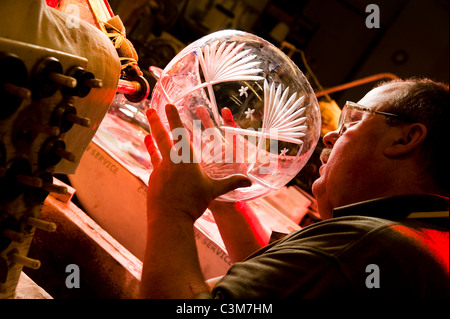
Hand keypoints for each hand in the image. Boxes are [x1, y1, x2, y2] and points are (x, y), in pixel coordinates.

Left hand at [144, 104, 251, 221]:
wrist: (170, 218)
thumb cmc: (193, 203)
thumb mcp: (214, 191)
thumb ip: (231, 183)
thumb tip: (249, 181)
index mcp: (186, 159)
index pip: (180, 133)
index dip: (174, 117)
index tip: (168, 105)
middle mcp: (171, 160)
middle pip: (161, 136)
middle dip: (156, 121)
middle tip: (149, 109)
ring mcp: (160, 169)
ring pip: (155, 148)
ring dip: (151, 136)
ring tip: (147, 130)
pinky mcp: (153, 178)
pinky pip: (154, 162)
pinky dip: (153, 154)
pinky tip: (152, 153)